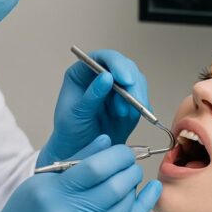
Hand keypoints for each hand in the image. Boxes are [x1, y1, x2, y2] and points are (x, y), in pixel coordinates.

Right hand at [0, 136, 161, 211]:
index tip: (123, 150)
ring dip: (133, 188)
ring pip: (123, 207)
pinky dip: (141, 208)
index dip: (117, 155)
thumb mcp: (42, 181)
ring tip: (130, 179)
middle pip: (114, 187)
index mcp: (53, 191)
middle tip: (130, 163)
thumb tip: (107, 141)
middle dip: (129, 170)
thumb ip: (76, 160)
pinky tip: (150, 193)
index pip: (96, 167)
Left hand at [38, 49, 148, 166]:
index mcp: (82, 72)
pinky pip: (141, 100)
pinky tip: (133, 118)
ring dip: (136, 97)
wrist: (78, 153)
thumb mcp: (75, 114)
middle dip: (132, 83)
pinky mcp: (128, 103)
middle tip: (135, 100)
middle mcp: (101, 77)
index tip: (125, 79)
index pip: (102, 58)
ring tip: (124, 115)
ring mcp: (116, 89)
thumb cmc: (70, 132)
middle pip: (124, 67)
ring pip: (136, 82)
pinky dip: (141, 108)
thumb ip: (91, 95)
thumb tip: (107, 77)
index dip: (117, 64)